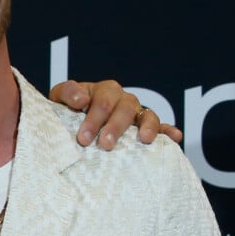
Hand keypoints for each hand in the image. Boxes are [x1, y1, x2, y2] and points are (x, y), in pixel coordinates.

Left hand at [49, 79, 183, 149]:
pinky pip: (163, 127)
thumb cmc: (66, 110)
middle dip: (115, 127)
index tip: (83, 138)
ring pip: (147, 115)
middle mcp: (123, 100)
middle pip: (124, 109)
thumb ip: (67, 93)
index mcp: (103, 90)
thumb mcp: (59, 98)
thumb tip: (82, 99)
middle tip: (105, 145)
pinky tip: (175, 137)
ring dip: (146, 127)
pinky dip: (169, 131)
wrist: (71, 121)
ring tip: (143, 140)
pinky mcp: (148, 127)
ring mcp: (137, 113)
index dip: (93, 119)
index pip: (102, 101)